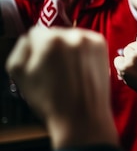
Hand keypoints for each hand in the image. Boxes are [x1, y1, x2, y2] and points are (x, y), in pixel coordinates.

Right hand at [5, 27, 117, 148]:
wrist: (82, 117)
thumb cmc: (49, 99)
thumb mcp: (19, 75)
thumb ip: (20, 50)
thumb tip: (30, 40)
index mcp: (48, 40)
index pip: (34, 34)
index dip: (35, 50)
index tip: (40, 64)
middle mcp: (71, 34)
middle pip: (54, 33)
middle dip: (52, 48)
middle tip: (56, 70)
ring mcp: (89, 39)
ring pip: (71, 36)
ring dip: (68, 48)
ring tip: (69, 71)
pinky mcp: (102, 45)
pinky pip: (86, 41)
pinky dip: (82, 50)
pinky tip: (80, 68)